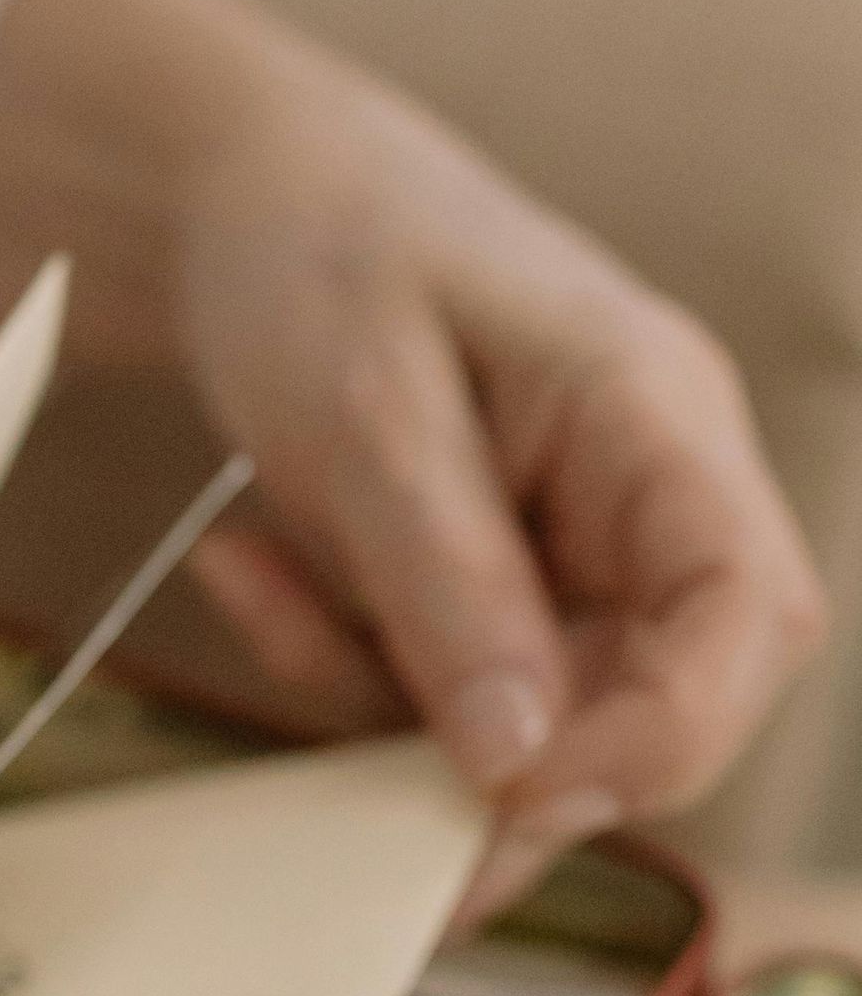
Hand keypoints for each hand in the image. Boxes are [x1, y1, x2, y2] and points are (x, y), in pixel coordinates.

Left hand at [0, 0, 825, 915]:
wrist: (245, 203)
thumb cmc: (325, 256)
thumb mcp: (366, 413)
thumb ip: (447, 582)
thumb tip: (515, 761)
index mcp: (659, 419)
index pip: (750, 615)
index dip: (661, 736)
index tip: (514, 792)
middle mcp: (646, 503)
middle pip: (660, 703)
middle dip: (502, 759)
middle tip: (356, 764)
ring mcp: (573, 558)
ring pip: (530, 728)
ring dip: (378, 704)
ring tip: (255, 576)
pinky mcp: (493, 598)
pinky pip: (438, 698)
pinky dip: (335, 667)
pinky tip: (249, 566)